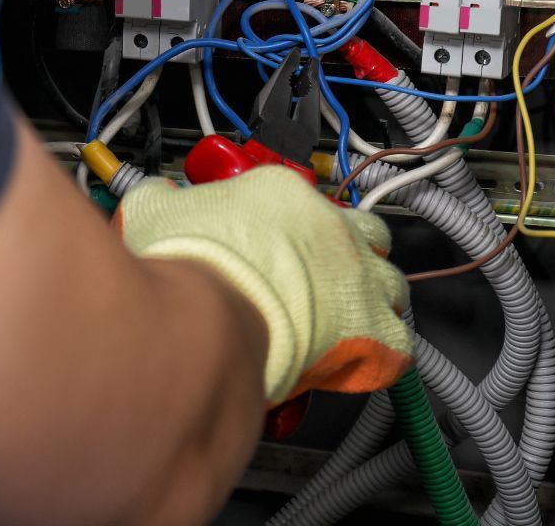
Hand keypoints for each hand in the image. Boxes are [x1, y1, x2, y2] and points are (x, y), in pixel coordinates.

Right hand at [116, 167, 412, 403]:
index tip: (275, 240)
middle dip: (352, 248)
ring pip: (392, 281)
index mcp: (282, 192)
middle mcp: (329, 225)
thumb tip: (155, 196)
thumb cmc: (189, 266)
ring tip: (347, 317)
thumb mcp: (156, 212)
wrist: (207, 315)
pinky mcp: (373, 329)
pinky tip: (358, 361)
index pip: (302, 199)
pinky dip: (384, 355)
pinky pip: (399, 344)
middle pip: (365, 229)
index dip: (292, 224)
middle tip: (325, 272)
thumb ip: (160, 198)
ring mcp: (357, 274)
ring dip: (374, 298)